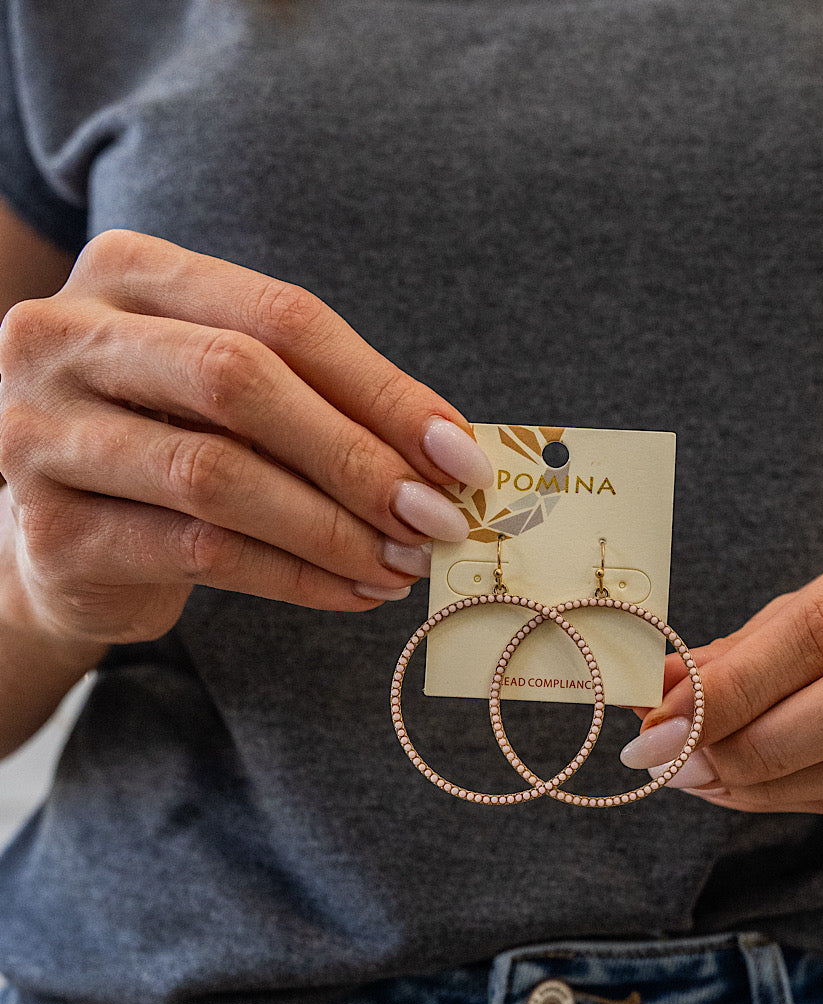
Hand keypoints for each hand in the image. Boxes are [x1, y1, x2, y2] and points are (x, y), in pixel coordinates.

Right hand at [0, 229, 491, 646]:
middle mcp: (67, 336)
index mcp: (130, 273)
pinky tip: (352, 592)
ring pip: (217, 475)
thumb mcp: (233, 396)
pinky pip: (200, 552)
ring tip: (402, 563)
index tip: (458, 455)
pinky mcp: (54, 530)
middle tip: (435, 518)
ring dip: (333, 529)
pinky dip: (295, 578)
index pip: (280, 317)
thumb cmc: (172, 445)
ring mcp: (44, 433)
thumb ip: (320, 400)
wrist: (68, 535)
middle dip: (357, 458)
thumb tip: (446, 457)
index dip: (382, 389)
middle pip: (240, 381)